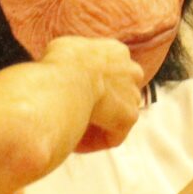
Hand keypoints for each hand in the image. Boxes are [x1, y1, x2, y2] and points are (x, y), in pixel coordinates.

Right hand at [36, 35, 142, 151]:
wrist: (67, 78)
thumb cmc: (59, 63)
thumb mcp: (63, 49)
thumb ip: (74, 59)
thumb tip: (64, 70)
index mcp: (116, 51)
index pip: (110, 71)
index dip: (93, 86)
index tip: (75, 96)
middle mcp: (132, 70)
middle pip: (118, 93)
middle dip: (101, 106)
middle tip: (76, 115)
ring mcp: (133, 94)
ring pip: (115, 116)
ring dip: (96, 125)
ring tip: (70, 132)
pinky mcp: (129, 117)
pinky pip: (111, 136)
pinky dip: (94, 142)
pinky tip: (74, 144)